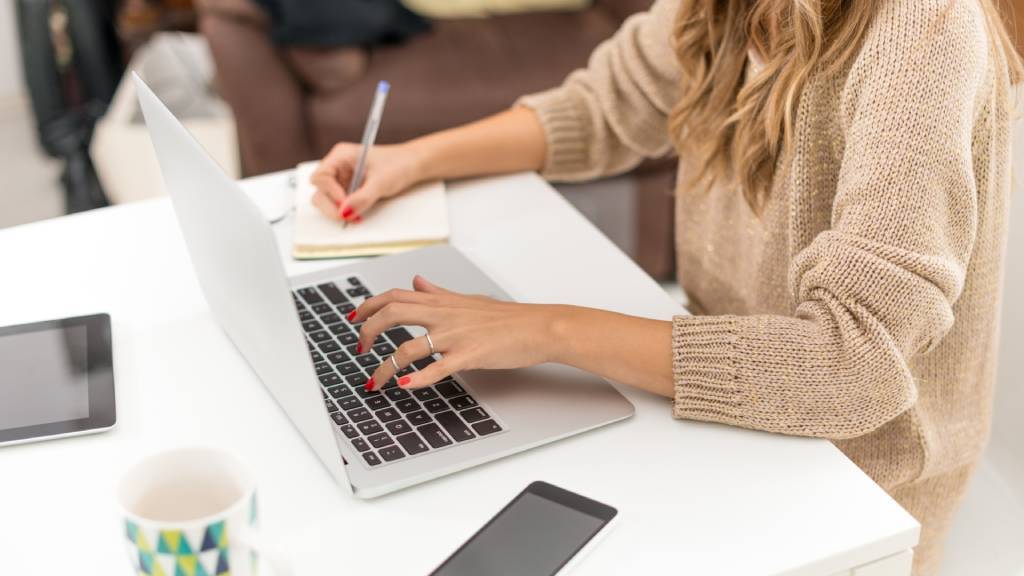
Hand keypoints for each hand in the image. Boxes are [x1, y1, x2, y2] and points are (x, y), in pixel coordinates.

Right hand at [310, 142, 425, 222]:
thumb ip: (362, 198)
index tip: (344, 203)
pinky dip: (345, 212)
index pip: (321, 176)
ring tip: (355, 217)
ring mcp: (342, 180)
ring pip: (326, 200)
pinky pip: (338, 205)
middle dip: (331, 205)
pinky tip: (357, 215)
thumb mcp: (381, 182)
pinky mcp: (348, 191)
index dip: (330, 192)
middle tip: (347, 217)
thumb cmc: (398, 164)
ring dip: (337, 211)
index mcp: (340, 156)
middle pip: (319, 190)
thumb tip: (344, 213)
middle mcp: (337, 167)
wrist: (413, 166)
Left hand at [351, 276, 562, 390]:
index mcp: (441, 302)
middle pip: (391, 314)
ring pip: (407, 347)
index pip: (394, 296)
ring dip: (384, 367)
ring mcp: (455, 335)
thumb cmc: (506, 318)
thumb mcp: (467, 300)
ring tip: (374, 382)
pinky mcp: (469, 355)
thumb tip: (417, 281)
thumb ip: (438, 293)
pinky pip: (437, 368)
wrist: (537, 328)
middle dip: (368, 332)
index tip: (354, 318)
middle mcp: (443, 315)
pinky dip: (416, 378)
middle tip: (359, 350)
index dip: (368, 305)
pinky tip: (403, 385)